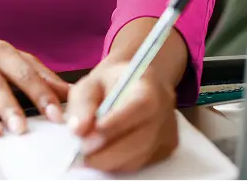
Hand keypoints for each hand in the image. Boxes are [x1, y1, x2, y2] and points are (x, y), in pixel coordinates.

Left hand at [64, 60, 178, 172]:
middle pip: (141, 139)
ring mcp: (168, 132)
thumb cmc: (113, 83)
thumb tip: (78, 130)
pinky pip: (140, 164)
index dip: (115, 124)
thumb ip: (83, 103)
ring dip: (110, 160)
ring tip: (89, 154)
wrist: (139, 85)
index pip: (139, 106)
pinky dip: (119, 163)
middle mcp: (164, 110)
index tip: (87, 136)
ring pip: (139, 157)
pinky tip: (107, 152)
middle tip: (80, 153)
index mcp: (149, 86)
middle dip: (106, 152)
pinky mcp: (166, 149)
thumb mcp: (92, 83)